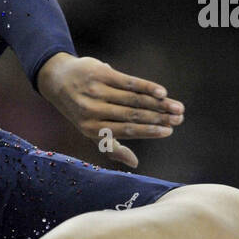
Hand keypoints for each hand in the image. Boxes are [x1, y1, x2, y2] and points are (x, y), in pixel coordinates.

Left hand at [36, 52, 183, 168]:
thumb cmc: (81, 111)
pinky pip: (128, 81)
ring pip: (133, 99)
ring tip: (176, 106)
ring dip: (158, 103)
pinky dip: (147, 87)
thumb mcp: (92, 132)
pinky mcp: (101, 73)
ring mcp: (97, 91)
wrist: (58, 80)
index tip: (169, 131)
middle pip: (133, 115)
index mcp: (92, 129)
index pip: (127, 131)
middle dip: (159, 117)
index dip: (149, 131)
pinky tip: (162, 92)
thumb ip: (113, 147)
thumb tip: (135, 164)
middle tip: (179, 118)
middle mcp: (93, 111)